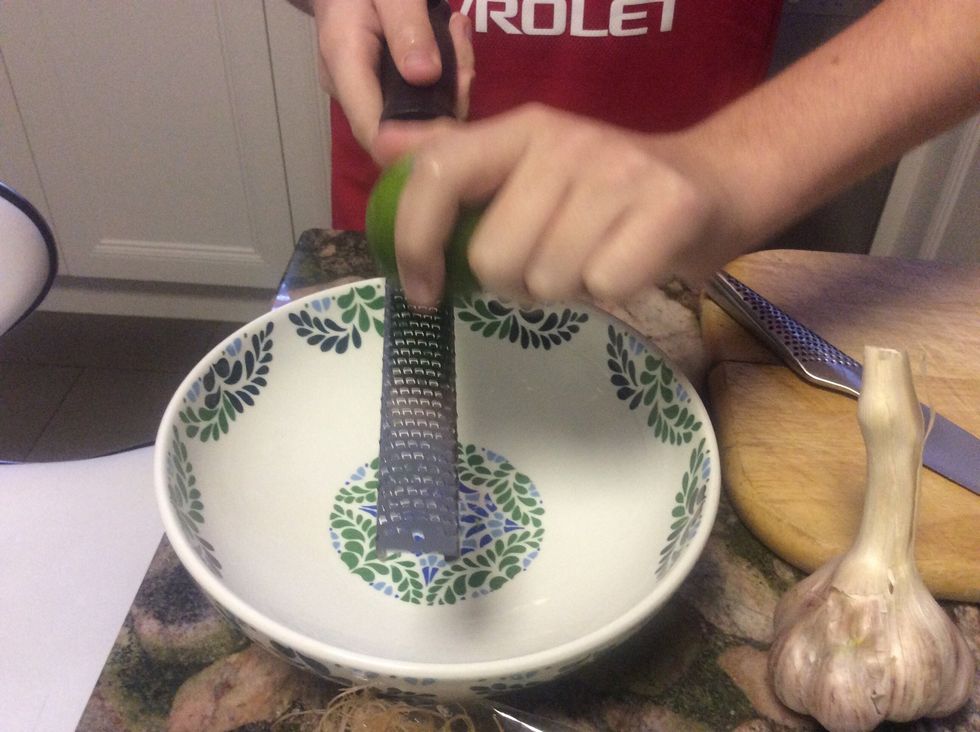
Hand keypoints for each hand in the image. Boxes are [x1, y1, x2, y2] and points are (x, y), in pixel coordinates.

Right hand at [312, 0, 473, 158]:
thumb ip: (406, 25)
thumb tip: (426, 76)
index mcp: (344, 63)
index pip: (373, 131)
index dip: (414, 143)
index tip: (456, 126)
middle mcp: (351, 89)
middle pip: (402, 128)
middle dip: (445, 107)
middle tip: (466, 61)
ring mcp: (366, 92)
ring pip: (416, 115)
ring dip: (451, 86)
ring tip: (460, 35)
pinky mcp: (383, 90)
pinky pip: (419, 99)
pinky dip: (446, 77)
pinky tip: (455, 39)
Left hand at [374, 104, 749, 307]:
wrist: (713, 184)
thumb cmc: (606, 190)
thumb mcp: (529, 165)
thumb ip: (461, 162)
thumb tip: (384, 148)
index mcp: (521, 128)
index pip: (438, 172)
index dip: (415, 240)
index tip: (423, 291)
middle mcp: (564, 141)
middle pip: (493, 258)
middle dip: (514, 283)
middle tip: (548, 264)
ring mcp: (618, 172)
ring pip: (547, 279)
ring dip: (564, 290)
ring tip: (590, 259)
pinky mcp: (667, 207)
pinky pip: (603, 287)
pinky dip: (611, 292)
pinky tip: (626, 264)